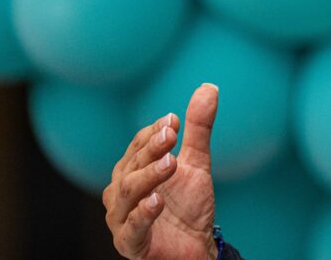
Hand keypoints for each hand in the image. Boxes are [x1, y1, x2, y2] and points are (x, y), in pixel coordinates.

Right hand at [102, 83, 219, 259]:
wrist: (197, 247)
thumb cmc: (188, 206)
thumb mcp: (196, 163)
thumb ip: (198, 129)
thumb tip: (209, 87)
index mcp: (131, 171)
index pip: (136, 147)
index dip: (153, 133)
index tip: (173, 120)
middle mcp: (120, 193)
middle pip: (130, 167)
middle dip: (151, 150)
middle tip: (173, 135)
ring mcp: (122, 220)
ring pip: (126, 193)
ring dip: (148, 176)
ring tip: (171, 163)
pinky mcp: (131, 245)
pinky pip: (130, 229)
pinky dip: (142, 214)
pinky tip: (157, 201)